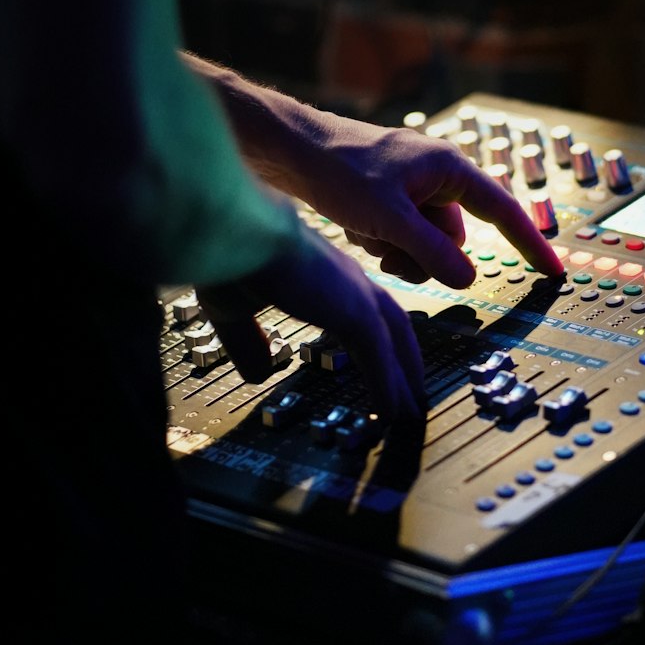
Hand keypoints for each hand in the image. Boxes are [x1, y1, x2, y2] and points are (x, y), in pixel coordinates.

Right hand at [196, 219, 426, 420]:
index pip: (364, 308)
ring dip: (405, 378)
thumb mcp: (236, 309)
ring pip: (394, 342)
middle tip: (412, 389)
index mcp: (325, 275)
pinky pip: (380, 357)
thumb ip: (249, 342)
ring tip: (411, 410)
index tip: (381, 360)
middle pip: (393, 324)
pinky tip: (392, 412)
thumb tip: (257, 373)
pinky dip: (388, 386)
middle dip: (405, 358)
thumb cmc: (233, 255)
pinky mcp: (354, 311)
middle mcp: (348, 281)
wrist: (238, 232)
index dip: (377, 335)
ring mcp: (355, 295)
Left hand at [283, 116, 566, 286]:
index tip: (552, 272)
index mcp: (450, 168)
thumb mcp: (388, 219)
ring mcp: (414, 187)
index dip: (531, 244)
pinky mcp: (392, 198)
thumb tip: (468, 280)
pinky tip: (355, 228)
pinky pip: (403, 236)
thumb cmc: (339, 170)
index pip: (504, 211)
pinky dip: (383, 242)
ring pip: (427, 244)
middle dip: (424, 255)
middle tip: (388, 250)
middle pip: (455, 240)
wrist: (291, 151)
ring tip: (366, 235)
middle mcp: (438, 176)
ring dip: (400, 251)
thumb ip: (431, 252)